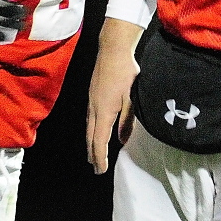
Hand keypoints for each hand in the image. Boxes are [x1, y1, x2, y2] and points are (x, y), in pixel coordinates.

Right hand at [86, 18, 143, 173]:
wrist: (112, 50)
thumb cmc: (125, 72)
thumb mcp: (131, 97)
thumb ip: (127, 119)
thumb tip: (122, 140)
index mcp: (104, 111)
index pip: (99, 141)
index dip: (100, 157)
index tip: (100, 170)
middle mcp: (94, 109)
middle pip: (91, 137)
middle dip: (93, 154)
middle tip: (97, 169)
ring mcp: (91, 101)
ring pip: (89, 128)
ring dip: (91, 143)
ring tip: (94, 155)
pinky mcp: (92, 95)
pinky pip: (90, 119)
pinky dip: (92, 131)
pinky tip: (96, 131)